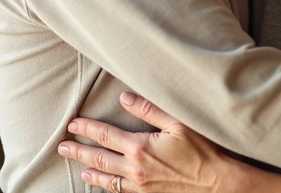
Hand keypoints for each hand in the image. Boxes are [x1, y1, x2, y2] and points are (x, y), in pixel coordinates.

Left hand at [57, 92, 280, 192]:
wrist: (217, 184)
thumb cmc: (202, 151)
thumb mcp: (178, 123)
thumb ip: (149, 109)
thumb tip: (124, 98)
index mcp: (140, 146)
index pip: (105, 135)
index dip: (87, 128)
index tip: (73, 124)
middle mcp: (135, 168)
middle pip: (99, 157)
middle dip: (79, 151)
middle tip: (63, 147)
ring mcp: (140, 185)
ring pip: (106, 178)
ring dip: (89, 170)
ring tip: (78, 166)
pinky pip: (120, 191)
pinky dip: (106, 187)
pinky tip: (101, 184)